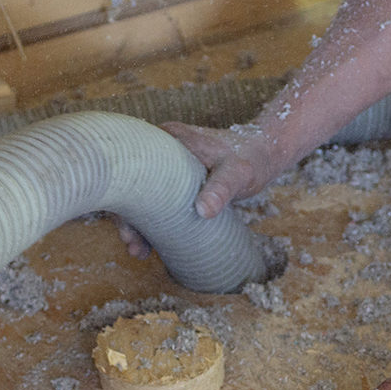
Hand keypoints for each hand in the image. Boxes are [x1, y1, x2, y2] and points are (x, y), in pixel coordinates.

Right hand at [117, 121, 279, 257]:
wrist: (265, 152)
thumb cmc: (252, 158)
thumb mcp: (238, 172)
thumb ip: (222, 189)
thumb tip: (202, 211)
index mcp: (168, 139)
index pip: (132, 169)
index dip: (125, 201)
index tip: (128, 228)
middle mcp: (161, 148)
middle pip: (131, 184)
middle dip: (126, 217)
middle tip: (132, 245)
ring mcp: (166, 165)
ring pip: (141, 195)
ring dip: (136, 222)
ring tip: (139, 250)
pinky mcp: (174, 179)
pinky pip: (155, 199)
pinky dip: (150, 220)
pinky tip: (149, 243)